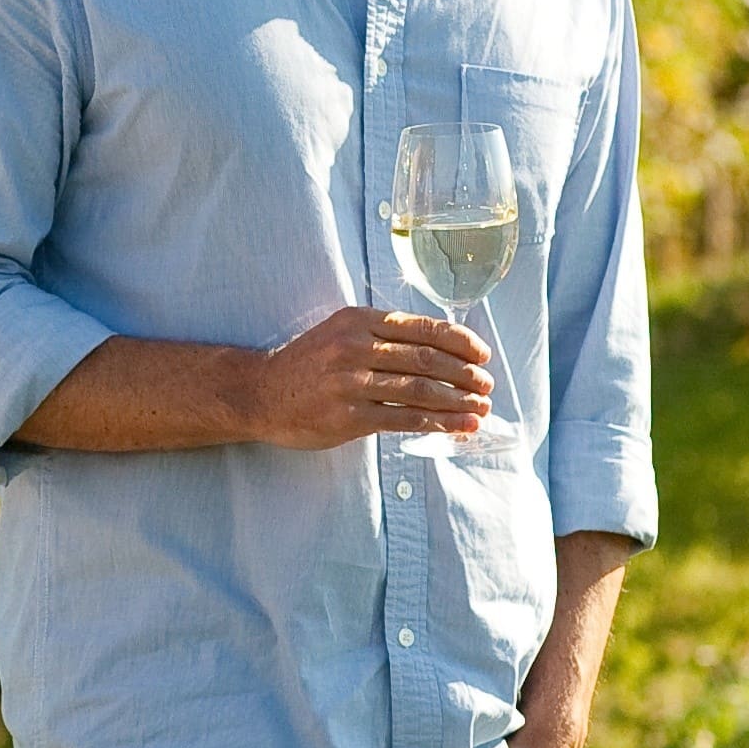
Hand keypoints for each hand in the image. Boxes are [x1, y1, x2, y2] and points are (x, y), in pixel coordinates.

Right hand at [241, 307, 493, 448]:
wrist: (260, 393)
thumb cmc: (308, 364)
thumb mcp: (341, 333)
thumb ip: (383, 335)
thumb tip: (441, 350)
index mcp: (360, 320)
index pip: (423, 328)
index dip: (460, 342)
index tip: (482, 355)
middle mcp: (356, 347)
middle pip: (428, 359)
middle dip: (466, 374)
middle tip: (487, 386)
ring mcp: (351, 382)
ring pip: (421, 391)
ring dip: (458, 401)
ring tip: (480, 409)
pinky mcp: (349, 416)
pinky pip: (404, 419)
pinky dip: (438, 423)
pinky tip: (458, 427)